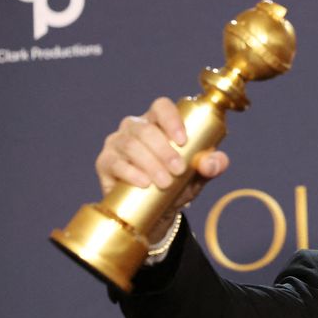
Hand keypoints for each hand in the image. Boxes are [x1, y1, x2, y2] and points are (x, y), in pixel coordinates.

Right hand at [95, 97, 229, 241]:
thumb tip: (211, 162)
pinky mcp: (105, 163)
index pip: (162, 107)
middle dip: (164, 150)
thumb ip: (212, 165)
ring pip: (130, 145)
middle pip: (145, 129)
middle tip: (179, 170)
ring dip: (149, 163)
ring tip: (165, 182)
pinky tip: (144, 183)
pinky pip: (114, 163)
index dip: (171, 119)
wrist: (157, 210)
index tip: (183, 141)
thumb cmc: (179, 182)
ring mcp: (117, 143)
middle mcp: (135, 127)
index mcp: (159, 122)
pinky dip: (130, 172)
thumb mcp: (199, 174)